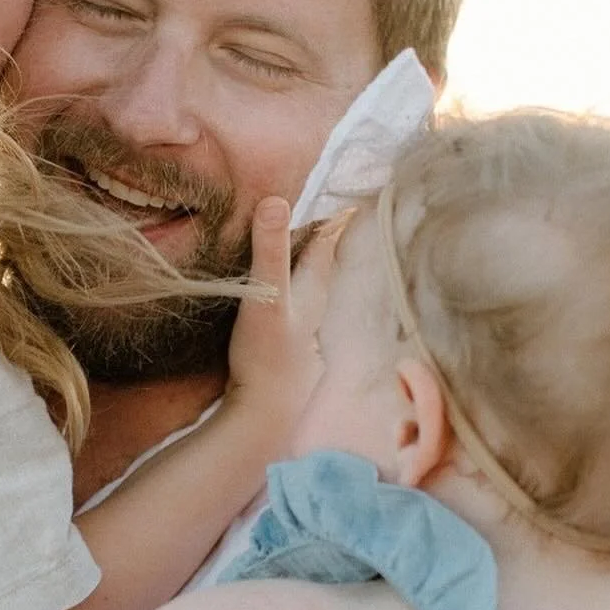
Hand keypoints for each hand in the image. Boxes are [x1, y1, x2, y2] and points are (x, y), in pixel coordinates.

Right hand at [225, 197, 338, 439]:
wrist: (265, 415)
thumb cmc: (267, 355)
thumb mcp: (266, 294)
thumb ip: (270, 249)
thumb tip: (275, 200)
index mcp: (314, 288)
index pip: (326, 242)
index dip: (333, 217)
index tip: (344, 194)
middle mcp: (315, 307)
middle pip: (320, 264)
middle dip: (321, 240)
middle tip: (323, 213)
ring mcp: (302, 330)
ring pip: (309, 288)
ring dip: (304, 267)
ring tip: (300, 247)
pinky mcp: (286, 349)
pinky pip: (292, 308)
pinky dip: (288, 292)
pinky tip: (281, 297)